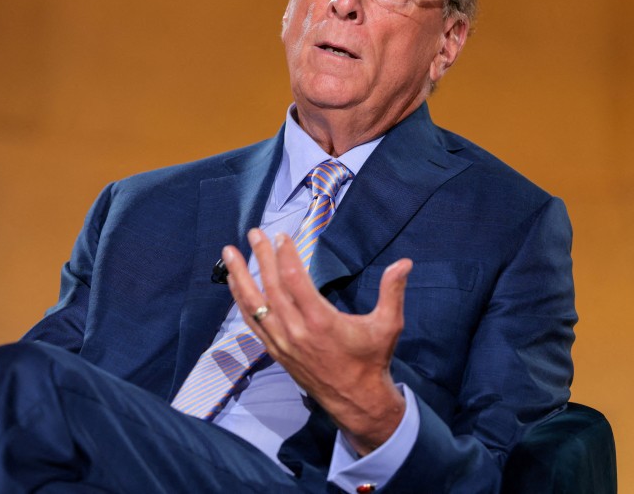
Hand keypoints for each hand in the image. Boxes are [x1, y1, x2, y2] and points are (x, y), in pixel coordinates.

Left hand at [223, 228, 411, 455]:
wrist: (356, 401)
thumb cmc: (372, 360)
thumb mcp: (388, 325)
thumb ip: (393, 291)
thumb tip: (405, 262)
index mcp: (321, 321)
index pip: (295, 280)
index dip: (286, 255)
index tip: (280, 235)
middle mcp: (296, 331)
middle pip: (271, 288)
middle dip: (260, 258)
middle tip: (254, 233)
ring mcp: (282, 342)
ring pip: (254, 305)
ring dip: (240, 277)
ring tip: (229, 254)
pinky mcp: (276, 351)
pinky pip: (253, 322)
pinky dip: (241, 301)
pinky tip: (235, 284)